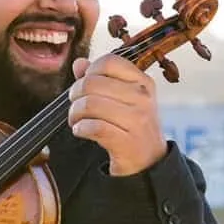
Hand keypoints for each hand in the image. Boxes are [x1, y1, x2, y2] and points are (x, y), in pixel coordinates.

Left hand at [68, 54, 167, 175]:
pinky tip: (81, 130)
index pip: (109, 62)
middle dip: (75, 95)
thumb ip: (100, 78)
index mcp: (142, 82)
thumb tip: (79, 63)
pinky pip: (94, 127)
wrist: (149, 161)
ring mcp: (136, 120)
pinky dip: (80, 128)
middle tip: (75, 106)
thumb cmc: (132, 126)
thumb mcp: (124, 98)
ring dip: (75, 113)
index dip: (89, 72)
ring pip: (90, 104)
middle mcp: (142, 98)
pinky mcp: (127, 141)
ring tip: (76, 120)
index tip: (85, 85)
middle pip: (92, 83)